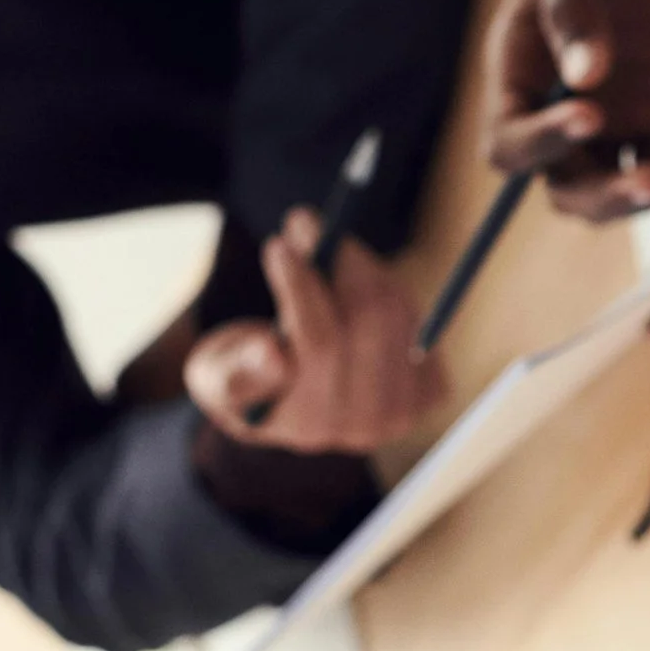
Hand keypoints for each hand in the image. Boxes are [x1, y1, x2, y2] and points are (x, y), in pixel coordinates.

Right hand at [182, 213, 441, 449]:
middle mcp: (362, 426)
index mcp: (307, 423)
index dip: (301, 288)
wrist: (290, 406)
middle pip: (369, 322)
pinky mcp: (430, 394)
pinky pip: (421, 322)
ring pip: (397, 314)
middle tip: (305, 223)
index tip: (279, 245)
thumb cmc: (243, 378)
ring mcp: (402, 412)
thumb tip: (272, 351)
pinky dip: (389, 291)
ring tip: (326, 249)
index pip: (318, 344)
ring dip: (362, 269)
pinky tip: (355, 288)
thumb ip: (238, 368)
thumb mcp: (219, 377)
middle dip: (335, 261)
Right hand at [487, 0, 649, 217]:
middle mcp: (558, 99)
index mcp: (518, 65)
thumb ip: (573, 4)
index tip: (591, 114)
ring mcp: (612, 111)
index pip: (508, 138)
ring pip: (612, 189)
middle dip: (601, 199)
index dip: (540, 142)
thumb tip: (581, 80)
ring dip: (643, 201)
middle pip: (562, 185)